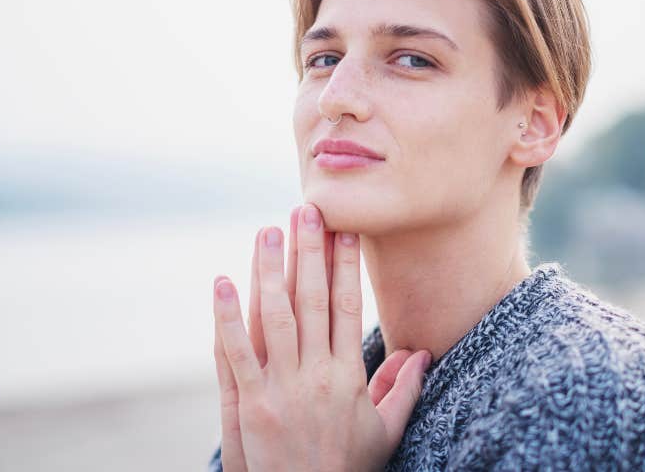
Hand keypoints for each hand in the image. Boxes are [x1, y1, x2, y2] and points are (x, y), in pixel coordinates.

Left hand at [212, 203, 432, 471]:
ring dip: (269, 270)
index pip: (346, 308)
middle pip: (311, 301)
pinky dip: (227, 317)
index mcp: (348, 378)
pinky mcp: (249, 406)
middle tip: (307, 210)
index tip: (345, 230)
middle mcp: (316, 377)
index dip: (344, 266)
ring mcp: (280, 390)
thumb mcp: (383, 434)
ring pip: (274, 318)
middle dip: (309, 252)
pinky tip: (222, 283)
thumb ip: (401, 391)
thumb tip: (422, 354)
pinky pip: (236, 354)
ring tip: (267, 231)